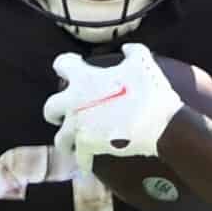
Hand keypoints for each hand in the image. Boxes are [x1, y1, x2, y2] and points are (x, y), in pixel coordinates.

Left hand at [43, 44, 183, 166]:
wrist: (160, 125)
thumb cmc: (152, 92)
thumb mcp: (144, 63)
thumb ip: (132, 52)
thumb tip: (127, 49)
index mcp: (84, 78)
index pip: (62, 64)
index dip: (66, 65)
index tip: (70, 68)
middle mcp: (73, 102)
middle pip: (50, 107)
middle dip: (56, 110)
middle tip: (65, 113)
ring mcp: (78, 127)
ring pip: (60, 138)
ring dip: (67, 139)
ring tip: (74, 142)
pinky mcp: (87, 147)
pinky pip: (79, 157)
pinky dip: (84, 159)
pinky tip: (89, 161)